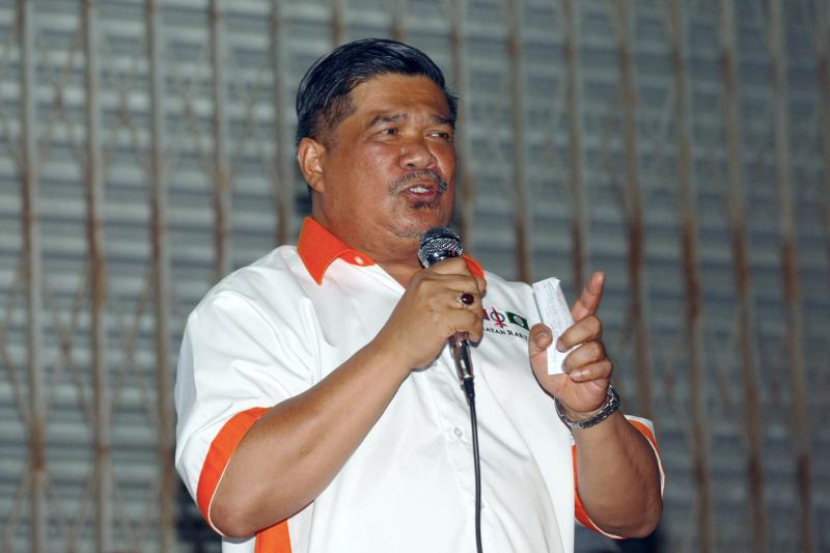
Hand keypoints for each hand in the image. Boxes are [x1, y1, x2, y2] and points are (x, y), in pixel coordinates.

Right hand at [374, 257, 485, 370]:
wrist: (392, 350)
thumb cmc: (406, 331)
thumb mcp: (419, 299)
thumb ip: (441, 291)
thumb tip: (475, 288)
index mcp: (423, 277)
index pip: (458, 264)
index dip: (470, 277)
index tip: (472, 290)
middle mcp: (430, 283)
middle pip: (470, 282)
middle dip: (477, 299)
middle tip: (472, 314)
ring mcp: (437, 299)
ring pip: (474, 300)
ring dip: (477, 316)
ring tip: (470, 327)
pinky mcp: (444, 317)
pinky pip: (472, 319)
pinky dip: (476, 330)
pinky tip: (471, 336)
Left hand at [528, 271, 611, 416]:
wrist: (565, 399)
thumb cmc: (552, 371)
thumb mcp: (535, 354)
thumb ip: (536, 338)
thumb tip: (546, 333)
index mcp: (572, 327)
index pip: (585, 304)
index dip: (592, 290)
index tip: (599, 275)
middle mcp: (589, 337)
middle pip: (592, 323)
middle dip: (574, 335)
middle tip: (560, 348)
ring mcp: (598, 353)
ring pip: (594, 347)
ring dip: (574, 359)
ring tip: (565, 368)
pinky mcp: (604, 370)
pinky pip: (599, 367)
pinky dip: (582, 373)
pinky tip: (574, 378)